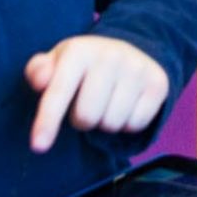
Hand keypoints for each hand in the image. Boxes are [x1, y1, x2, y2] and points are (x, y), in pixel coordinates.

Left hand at [25, 34, 168, 152]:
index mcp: (79, 51)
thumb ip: (38, 71)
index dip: (47, 121)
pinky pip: (135, 125)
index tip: (38, 147)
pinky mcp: (158, 83)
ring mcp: (137, 69)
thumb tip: (39, 81)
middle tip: (86, 104)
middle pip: (86, 117)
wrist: (132, 49)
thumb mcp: (58, 62)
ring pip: (112, 124)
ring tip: (106, 103)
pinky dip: (127, 123)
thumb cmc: (84, 65)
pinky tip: (126, 105)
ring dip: (104, 123)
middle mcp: (110, 56)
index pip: (59, 92)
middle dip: (81, 120)